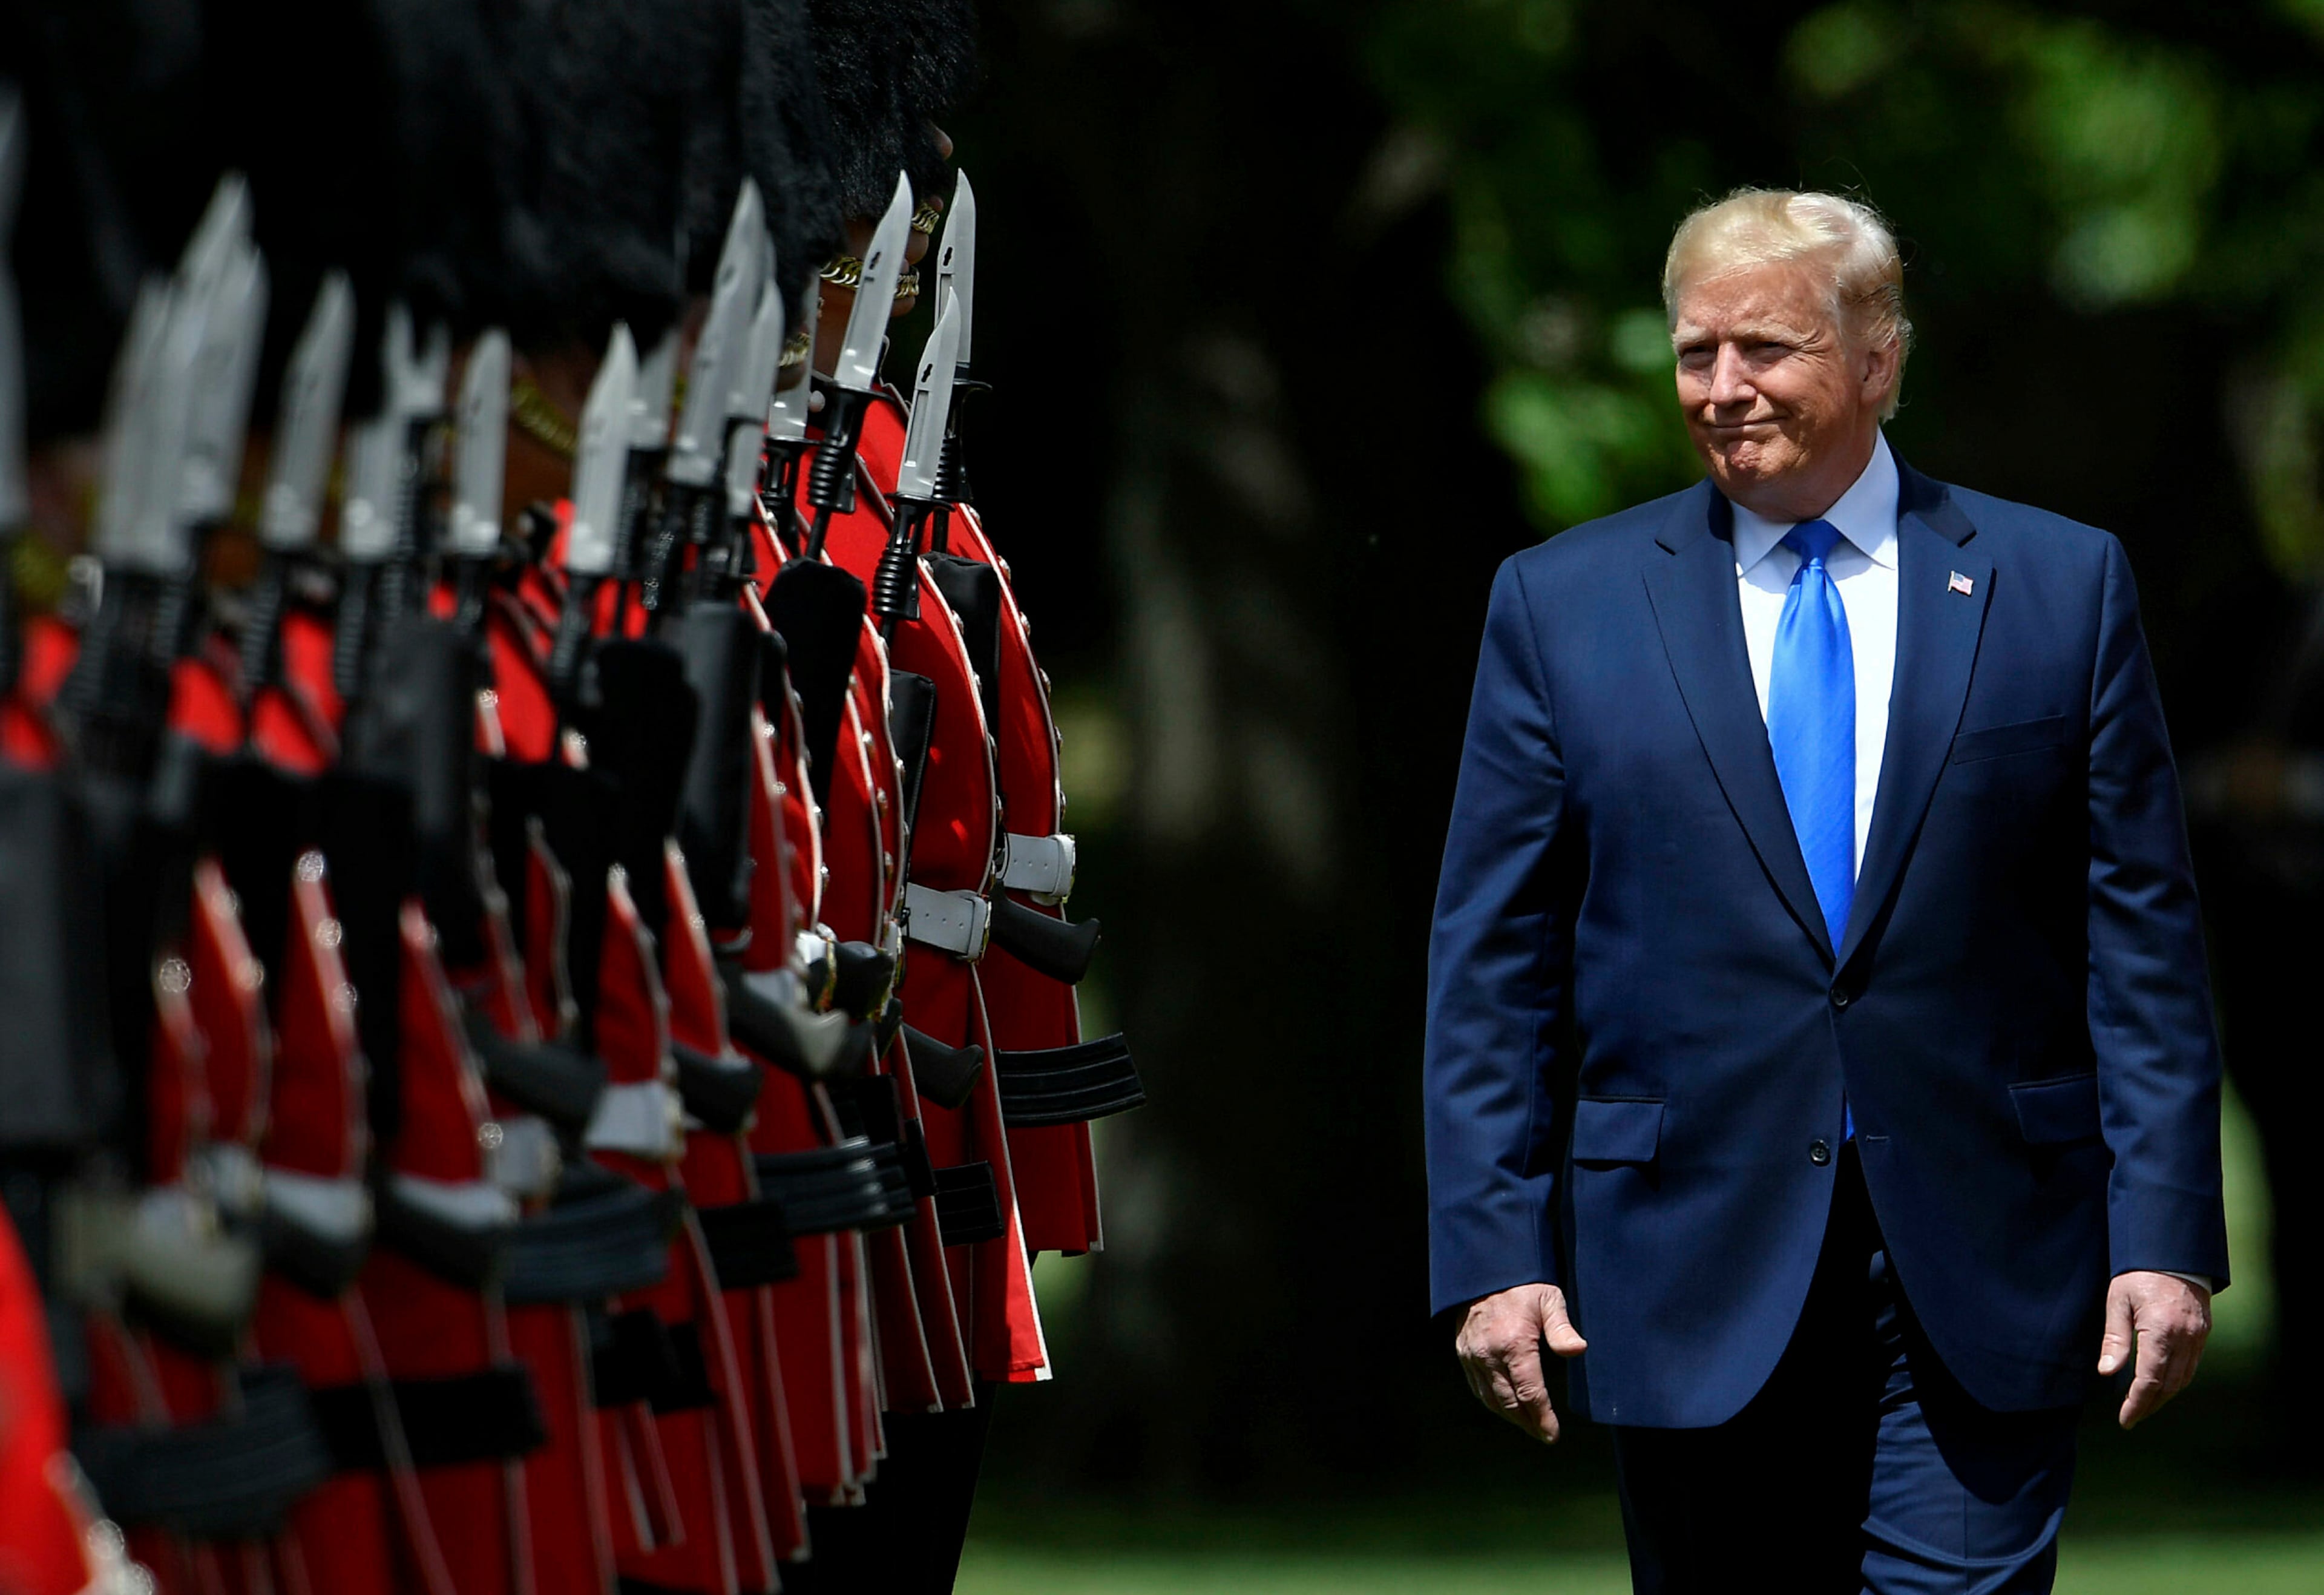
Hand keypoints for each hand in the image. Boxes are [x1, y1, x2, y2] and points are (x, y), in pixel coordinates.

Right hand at [1455, 1282, 1587, 1442]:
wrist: (1485, 1269)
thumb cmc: (1523, 1284)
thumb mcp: (1549, 1299)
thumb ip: (1562, 1328)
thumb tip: (1579, 1350)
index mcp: (1513, 1343)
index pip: (1530, 1393)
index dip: (1542, 1418)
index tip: (1553, 1434)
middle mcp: (1489, 1353)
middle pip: (1509, 1402)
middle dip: (1528, 1423)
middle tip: (1543, 1435)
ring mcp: (1472, 1355)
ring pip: (1491, 1399)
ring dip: (1510, 1417)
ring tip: (1528, 1425)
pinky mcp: (1463, 1352)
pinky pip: (1477, 1387)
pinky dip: (1492, 1402)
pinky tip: (1506, 1406)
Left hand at [2097, 1270, 2210, 1428]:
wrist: (2172, 1251)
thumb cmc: (2138, 1273)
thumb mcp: (2118, 1301)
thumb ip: (2115, 1339)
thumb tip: (2108, 1372)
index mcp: (2161, 1330)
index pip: (2149, 1380)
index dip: (2137, 1403)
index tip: (2125, 1419)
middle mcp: (2185, 1337)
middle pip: (2169, 1385)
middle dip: (2150, 1404)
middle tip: (2132, 1417)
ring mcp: (2198, 1335)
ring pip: (2184, 1378)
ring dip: (2164, 1395)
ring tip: (2144, 1405)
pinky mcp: (2204, 1331)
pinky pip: (2192, 1365)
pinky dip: (2177, 1379)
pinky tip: (2162, 1384)